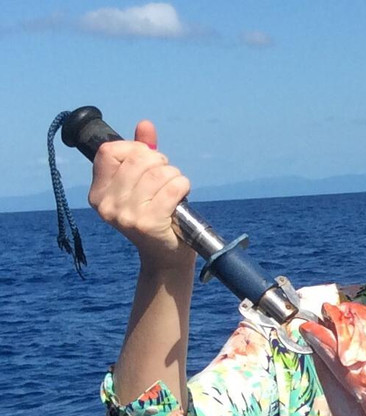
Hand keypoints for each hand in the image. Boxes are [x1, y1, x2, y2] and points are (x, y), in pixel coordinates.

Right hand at [88, 120, 193, 262]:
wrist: (166, 257)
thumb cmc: (156, 215)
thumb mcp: (144, 184)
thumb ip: (141, 153)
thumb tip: (145, 125)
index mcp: (98, 193)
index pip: (109, 151)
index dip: (134, 149)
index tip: (147, 160)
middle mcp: (107, 204)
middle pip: (137, 159)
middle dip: (160, 162)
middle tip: (167, 175)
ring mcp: (125, 215)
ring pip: (157, 172)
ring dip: (174, 175)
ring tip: (175, 187)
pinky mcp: (148, 223)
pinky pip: (172, 188)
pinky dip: (182, 186)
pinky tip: (181, 195)